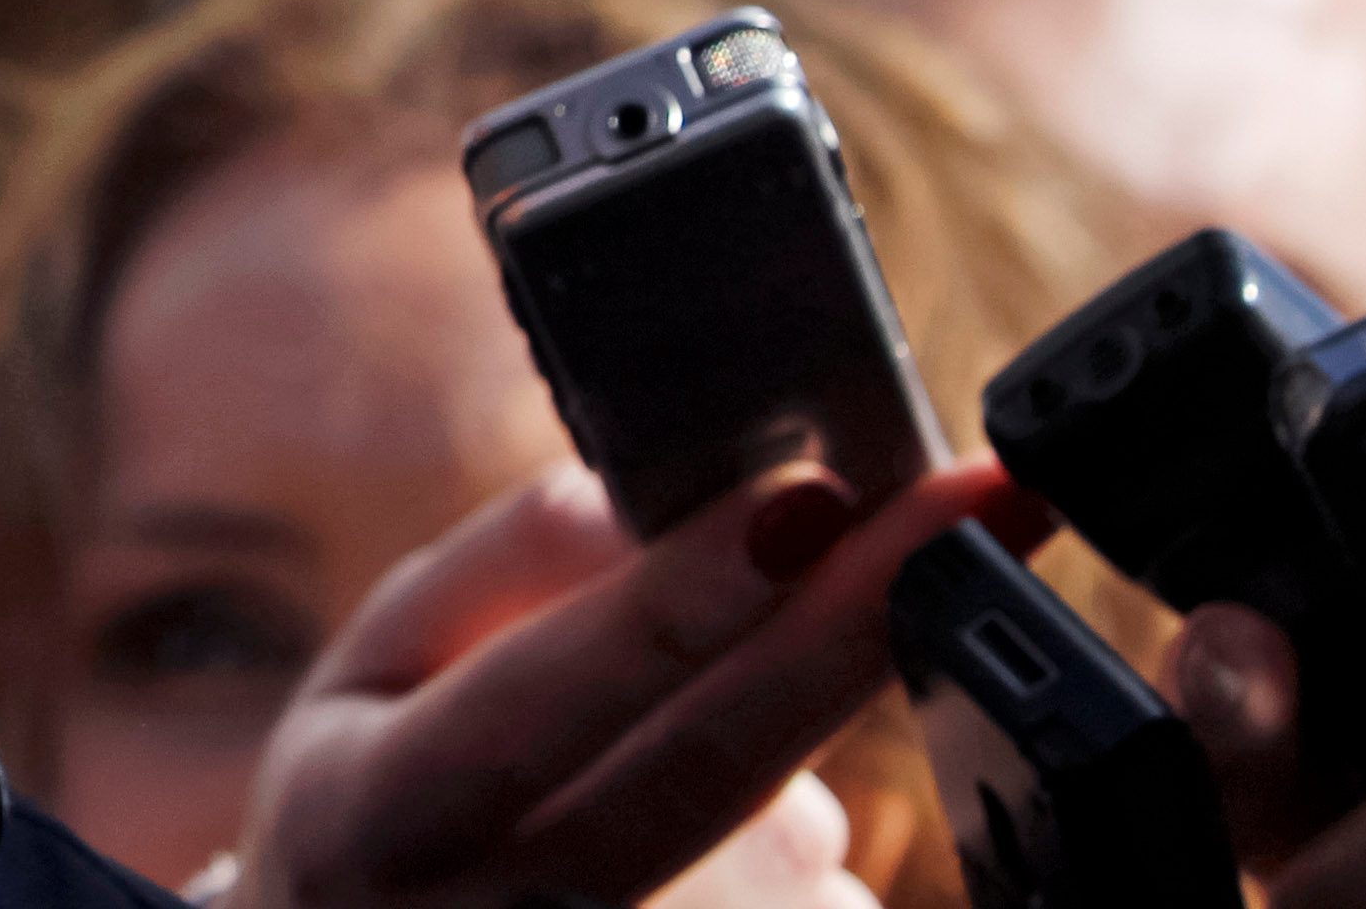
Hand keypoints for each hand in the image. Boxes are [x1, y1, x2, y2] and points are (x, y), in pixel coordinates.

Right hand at [225, 453, 1038, 908]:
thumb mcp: (376, 667)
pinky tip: (712, 867)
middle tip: (989, 504)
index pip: (554, 688)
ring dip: (791, 755)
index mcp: (390, 811)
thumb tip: (638, 497)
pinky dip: (796, 853)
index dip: (686, 594)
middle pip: (719, 767)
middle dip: (859, 622)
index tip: (804, 498)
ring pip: (793, 830)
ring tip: (678, 765)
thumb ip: (502, 565)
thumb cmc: (375, 809)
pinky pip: (821, 900)